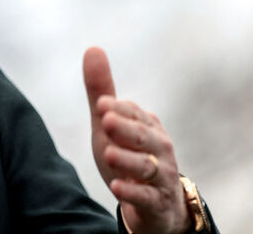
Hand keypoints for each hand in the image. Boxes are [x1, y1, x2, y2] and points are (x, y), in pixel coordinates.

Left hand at [83, 47, 190, 233]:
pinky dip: (131, 192)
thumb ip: (102, 92)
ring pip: (146, 167)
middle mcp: (159, 149)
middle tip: (105, 121)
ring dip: (127, 160)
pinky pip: (146, 197)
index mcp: (148, 126)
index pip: (134, 114)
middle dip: (126, 129)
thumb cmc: (129, 155)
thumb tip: (92, 48)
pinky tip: (116, 187)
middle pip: (143, 137)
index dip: (119, 109)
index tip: (101, 103)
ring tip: (108, 154)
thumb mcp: (110, 124)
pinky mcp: (157, 202)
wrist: (153, 205)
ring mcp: (160, 176)